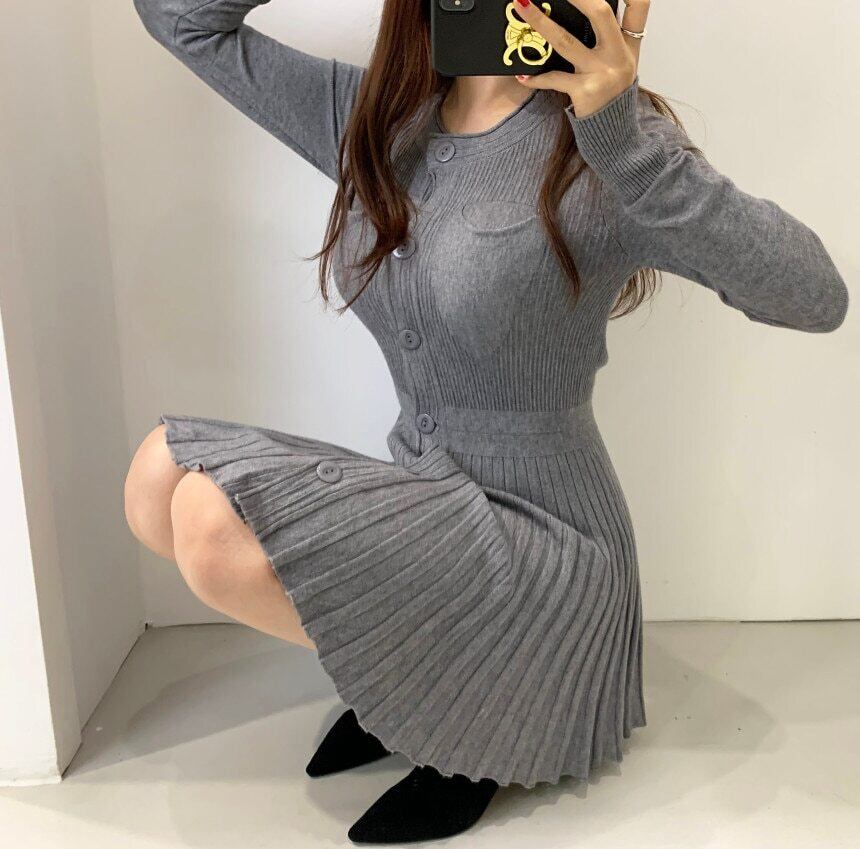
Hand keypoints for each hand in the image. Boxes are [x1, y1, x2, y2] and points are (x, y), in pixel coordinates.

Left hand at [513, 0, 649, 117]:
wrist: (614, 135)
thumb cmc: (612, 97)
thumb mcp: (621, 65)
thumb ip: (611, 40)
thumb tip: (587, 13)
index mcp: (628, 46)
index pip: (638, 9)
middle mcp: (617, 56)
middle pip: (600, 14)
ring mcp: (601, 74)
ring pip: (566, 41)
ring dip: (540, 22)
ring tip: (522, 7)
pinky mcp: (584, 92)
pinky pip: (554, 79)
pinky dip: (535, 78)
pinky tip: (522, 76)